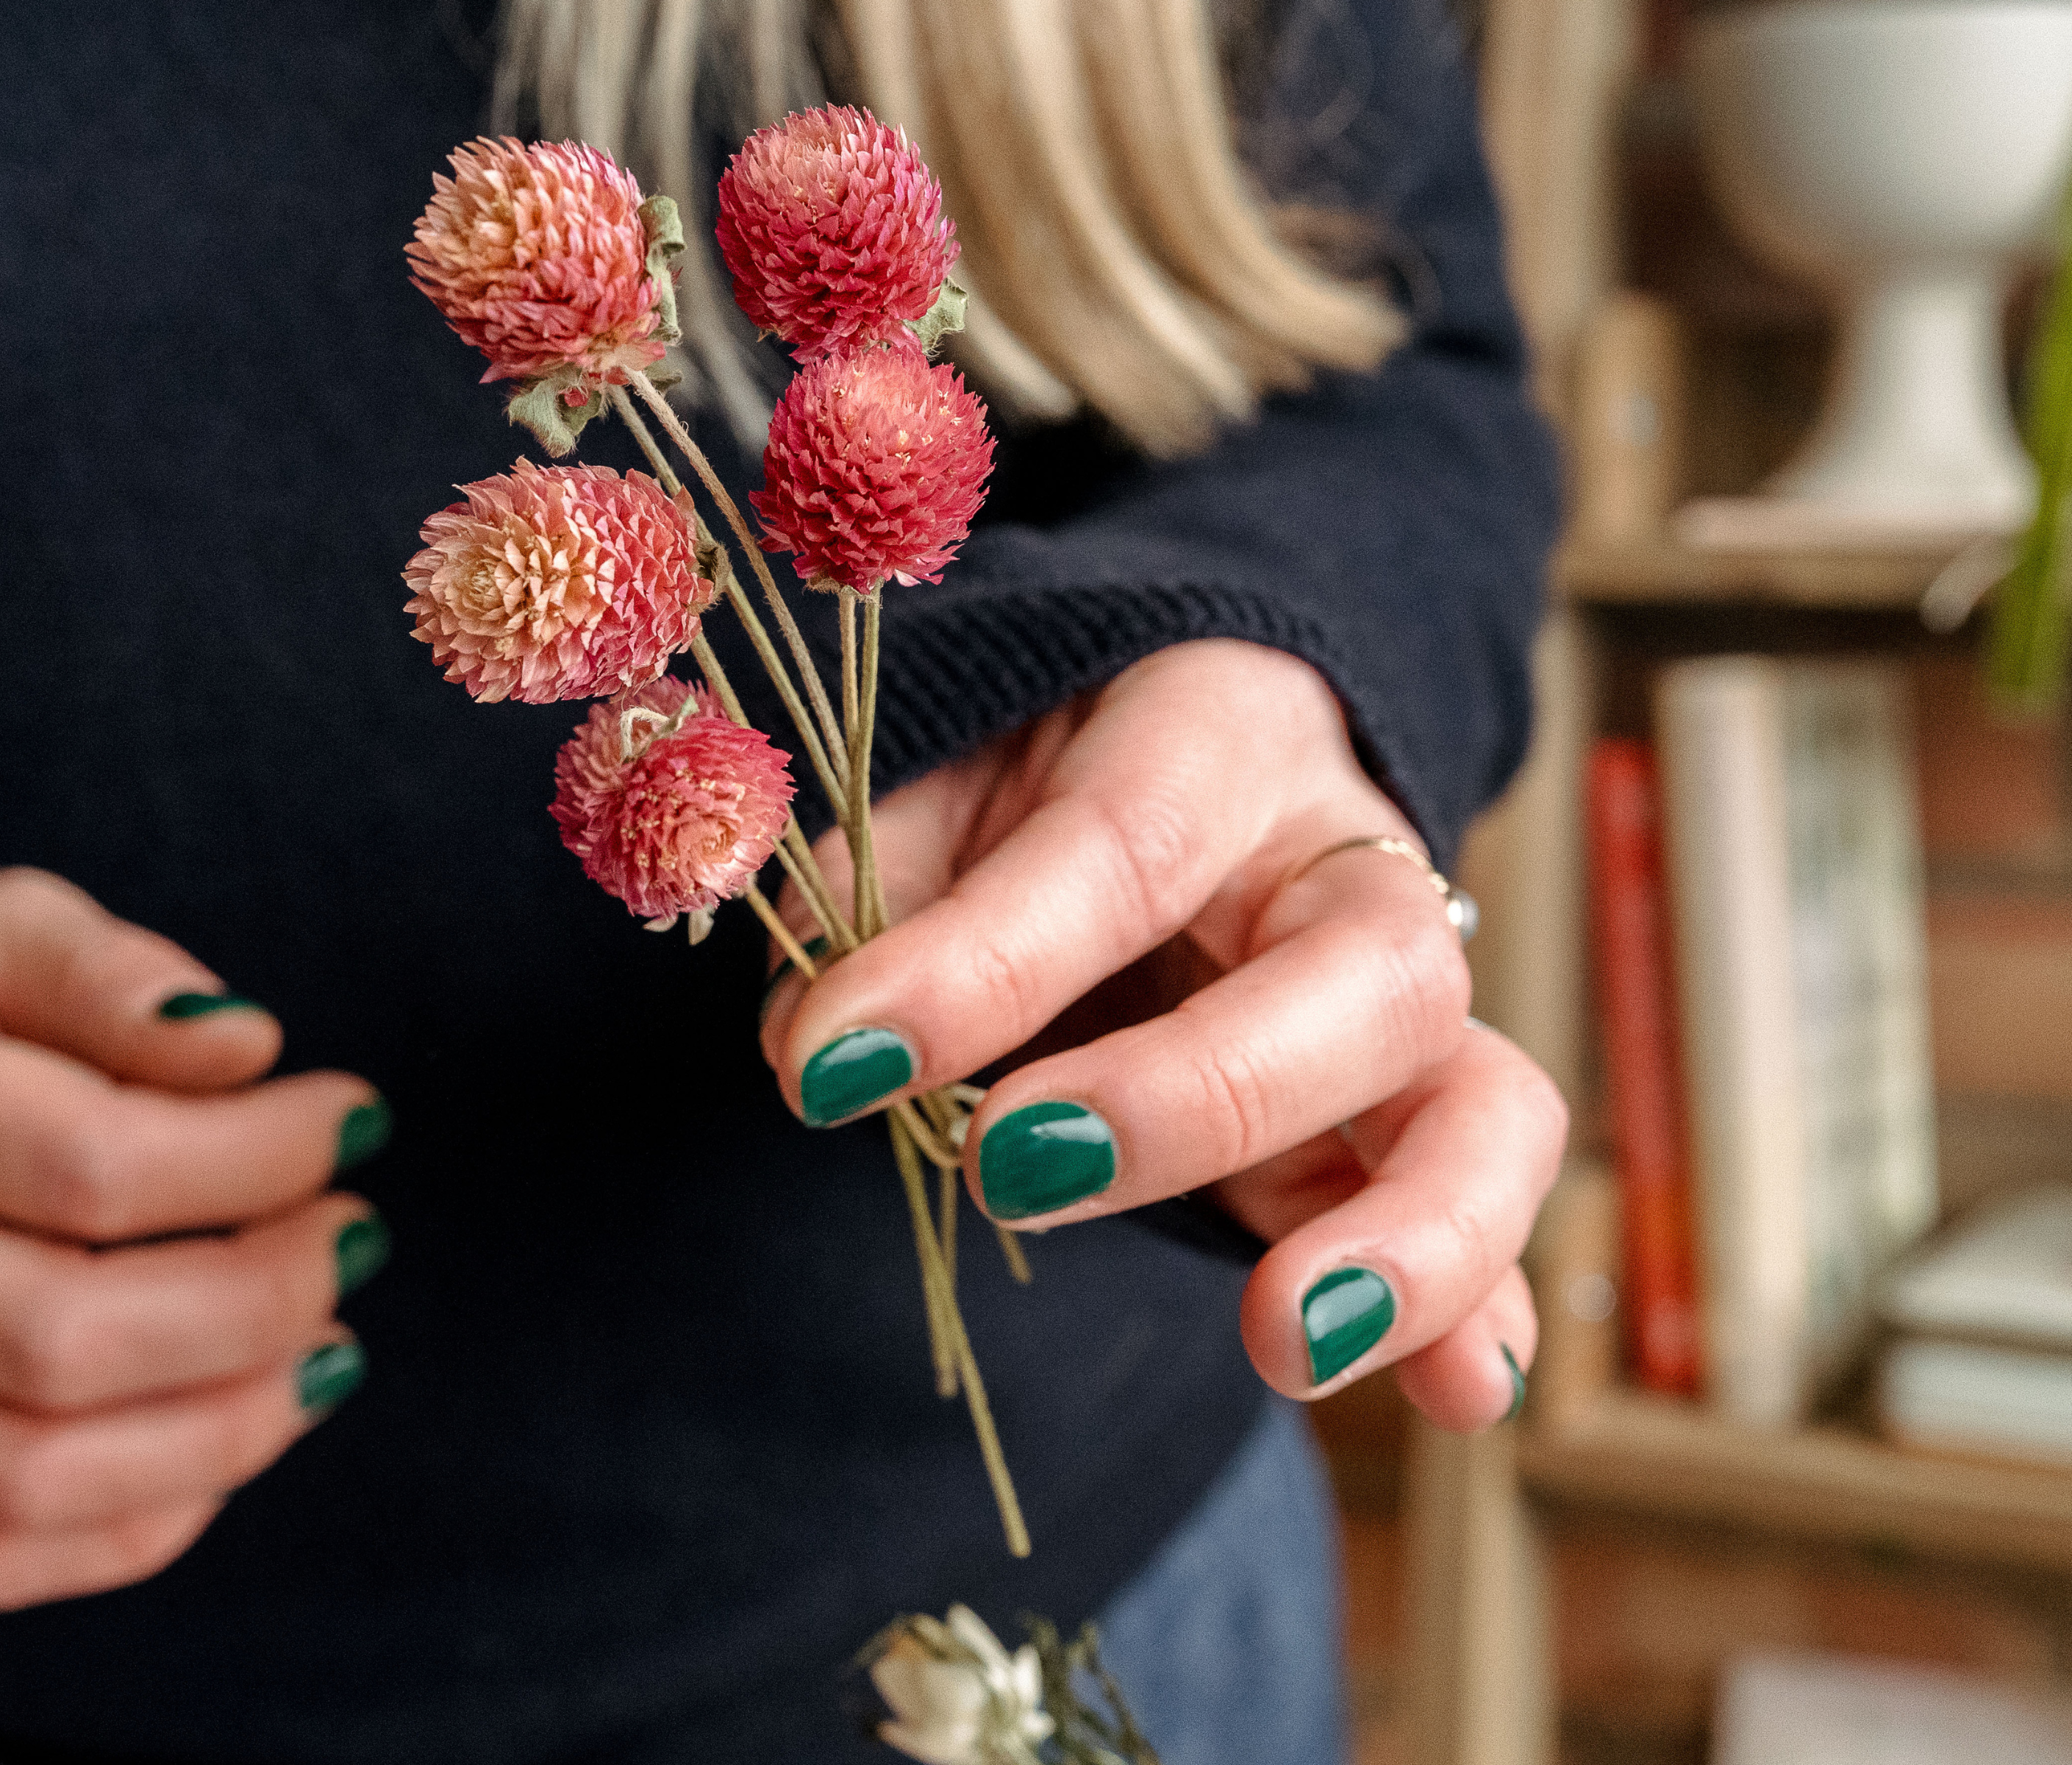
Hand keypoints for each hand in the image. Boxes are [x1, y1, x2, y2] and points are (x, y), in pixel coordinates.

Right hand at [0, 869, 385, 1609]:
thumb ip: (115, 974)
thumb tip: (245, 1051)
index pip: (84, 1164)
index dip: (254, 1157)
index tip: (350, 1120)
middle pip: (60, 1339)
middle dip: (255, 1302)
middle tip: (351, 1238)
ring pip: (29, 1477)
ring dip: (221, 1430)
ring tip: (323, 1350)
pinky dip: (140, 1523)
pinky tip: (225, 1429)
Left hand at [762, 639, 1564, 1430]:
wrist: (1186, 760)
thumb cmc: (1047, 779)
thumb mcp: (946, 777)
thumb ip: (875, 883)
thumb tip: (816, 1029)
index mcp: (1218, 737)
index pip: (1125, 842)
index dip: (981, 959)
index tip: (830, 1065)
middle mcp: (1351, 869)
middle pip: (1358, 974)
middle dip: (1190, 1095)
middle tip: (1012, 1172)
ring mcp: (1410, 1013)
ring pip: (1489, 1107)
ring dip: (1406, 1237)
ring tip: (1286, 1341)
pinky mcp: (1415, 1128)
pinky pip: (1485, 1211)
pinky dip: (1480, 1311)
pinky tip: (1451, 1394)